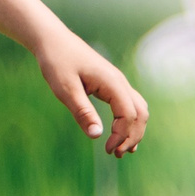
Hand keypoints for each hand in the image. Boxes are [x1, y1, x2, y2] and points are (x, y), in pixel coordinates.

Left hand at [38, 35, 148, 155]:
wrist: (54, 41)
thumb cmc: (57, 62)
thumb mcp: (65, 89)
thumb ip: (82, 111)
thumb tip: (97, 135)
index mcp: (112, 83)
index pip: (129, 114)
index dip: (122, 135)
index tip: (107, 150)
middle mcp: (120, 82)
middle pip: (140, 114)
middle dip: (132, 136)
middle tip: (116, 154)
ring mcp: (118, 83)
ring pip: (138, 109)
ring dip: (133, 130)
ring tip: (121, 150)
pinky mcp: (111, 85)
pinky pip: (129, 104)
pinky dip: (129, 121)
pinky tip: (121, 134)